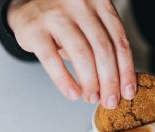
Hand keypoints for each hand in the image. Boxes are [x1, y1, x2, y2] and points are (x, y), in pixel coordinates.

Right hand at [7, 0, 135, 107]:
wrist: (27, 3)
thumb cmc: (65, 18)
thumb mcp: (91, 22)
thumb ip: (106, 44)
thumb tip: (121, 83)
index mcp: (101, 4)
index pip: (120, 42)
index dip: (126, 70)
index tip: (128, 91)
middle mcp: (81, 6)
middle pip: (103, 50)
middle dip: (110, 81)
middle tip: (110, 100)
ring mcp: (57, 15)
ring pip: (82, 55)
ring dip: (91, 82)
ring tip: (92, 97)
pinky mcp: (35, 29)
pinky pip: (53, 60)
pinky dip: (65, 80)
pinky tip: (73, 92)